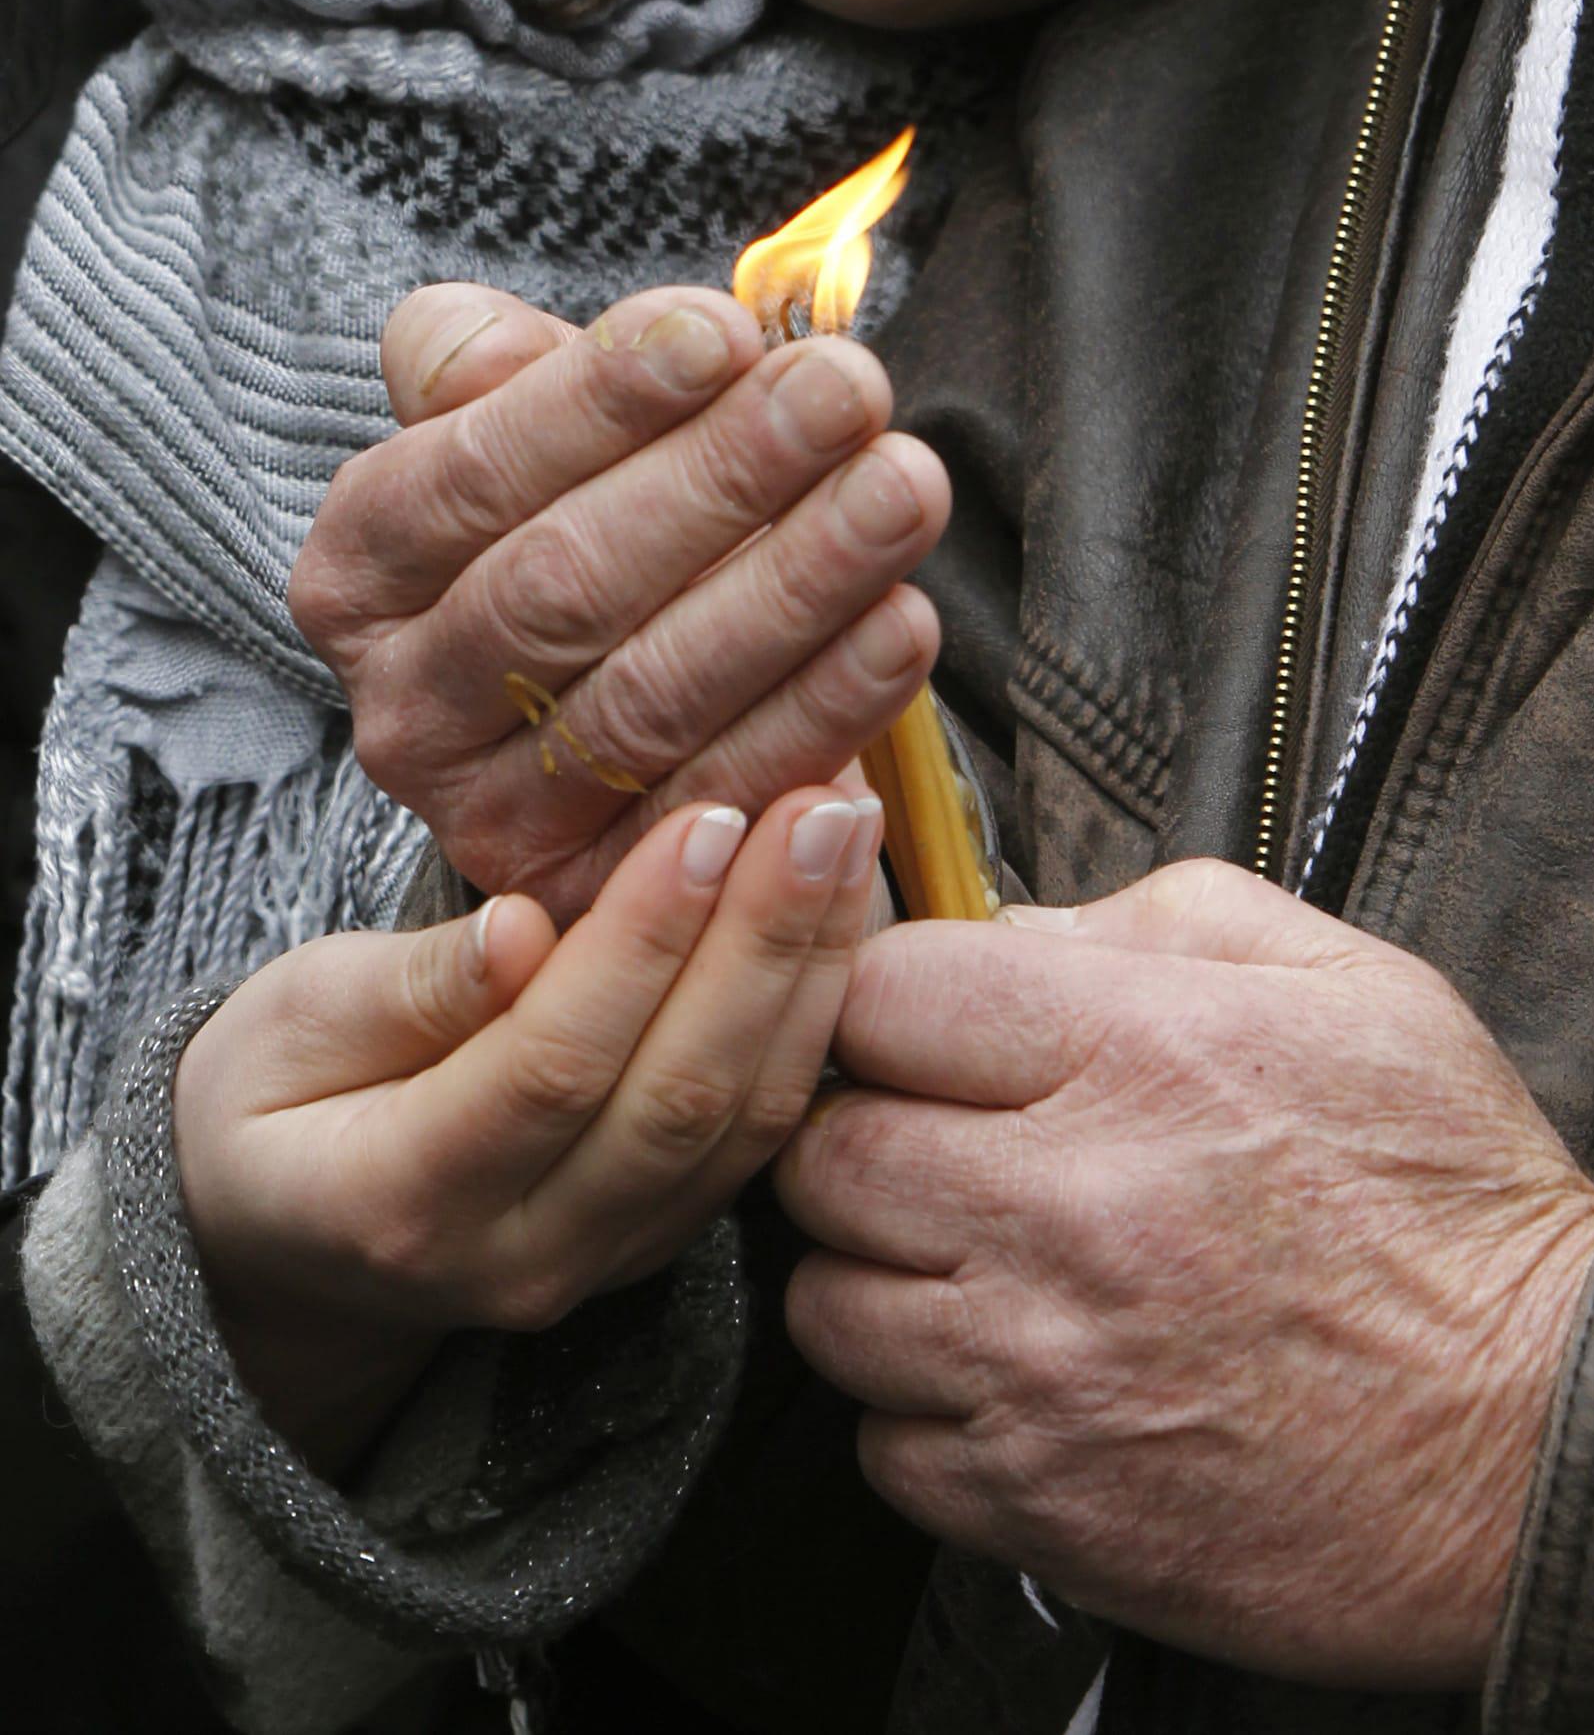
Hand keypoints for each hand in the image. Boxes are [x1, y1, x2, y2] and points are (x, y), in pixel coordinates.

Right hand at [176, 783, 885, 1475]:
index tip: (708, 819)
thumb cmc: (270, 1101)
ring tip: (852, 828)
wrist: (278, 1236)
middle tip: (823, 804)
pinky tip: (843, 904)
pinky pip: (760, 1130)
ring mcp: (605, 1261)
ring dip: (811, 965)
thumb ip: (407, 987)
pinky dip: (814, 1011)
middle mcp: (520, 1254)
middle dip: (764, 938)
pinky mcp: (662, 1233)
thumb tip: (522, 929)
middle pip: (675, 1101)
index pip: (550, 1069)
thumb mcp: (286, 1025)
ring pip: (742, 1122)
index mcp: (400, 1201)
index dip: (641, 944)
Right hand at [290, 281, 949, 917]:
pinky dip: (824, 710)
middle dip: (723, 478)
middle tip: (847, 391)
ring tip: (901, 489)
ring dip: (795, 585)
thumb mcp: (517, 417)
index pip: (470, 473)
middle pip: (564, 585)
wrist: (636, 681)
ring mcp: (494, 817)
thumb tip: (489, 347)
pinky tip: (901, 626)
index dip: (599, 399)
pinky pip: (725, 795)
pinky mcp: (601, 895)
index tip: (724, 332)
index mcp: (359, 570)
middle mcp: (404, 706)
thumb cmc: (592, 509)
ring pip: (652, 697)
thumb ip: (484, 361)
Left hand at [776, 862, 1593, 1690]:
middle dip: (867, 1134)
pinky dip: (927, 1417)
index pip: (881, 991)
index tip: (929, 1028)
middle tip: (945, 1147)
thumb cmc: (1460, 1207)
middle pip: (824, 1151)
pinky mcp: (1043, 1506)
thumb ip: (1171, 917)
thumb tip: (1017, 928)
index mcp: (1141, 1053)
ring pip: (828, 1308)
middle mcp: (1066, 1206)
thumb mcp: (1358, 985)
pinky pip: (885, 1450)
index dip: (888, 998)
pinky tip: (1017, 1379)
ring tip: (979, 1267)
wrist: (1548, 1441)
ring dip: (884, 1280)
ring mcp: (1041, 1369)